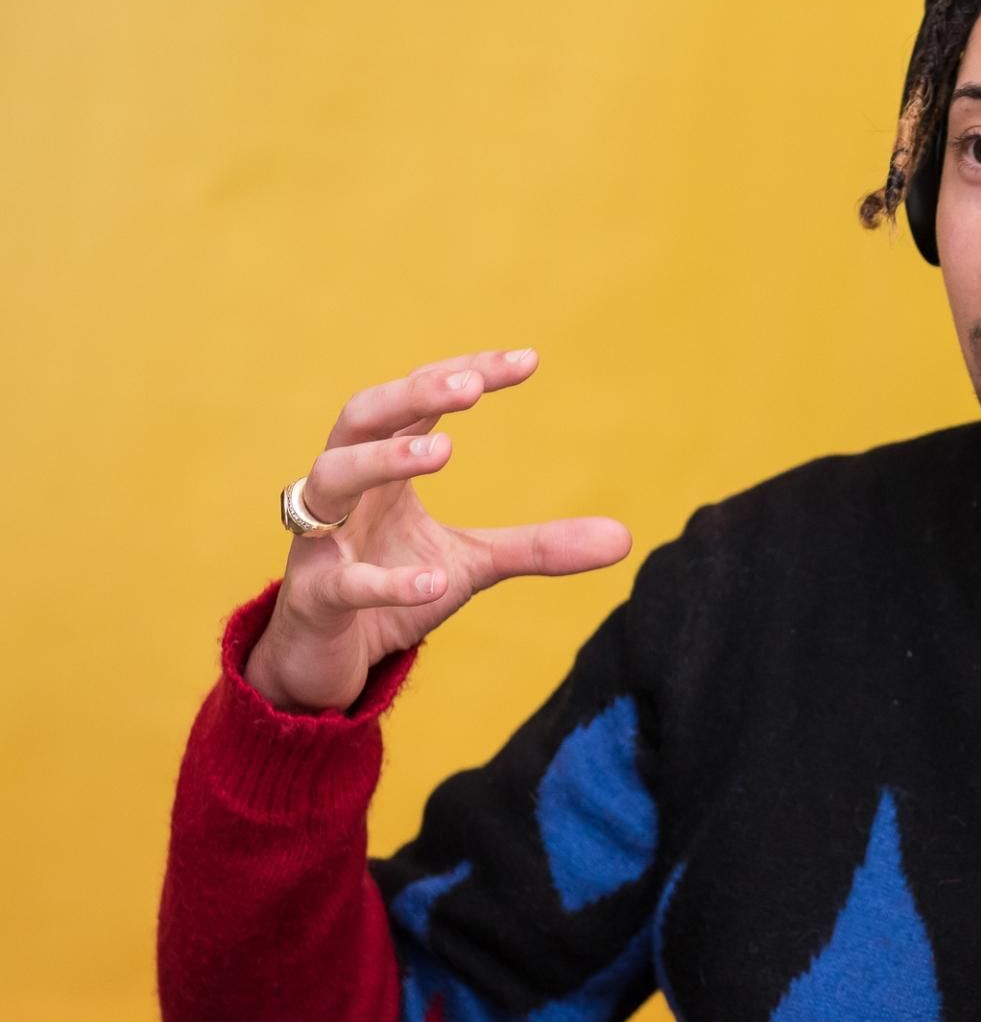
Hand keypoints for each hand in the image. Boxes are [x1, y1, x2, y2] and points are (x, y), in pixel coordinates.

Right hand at [243, 348, 632, 712]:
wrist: (330, 661)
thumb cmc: (392, 587)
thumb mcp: (474, 564)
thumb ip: (539, 546)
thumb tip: (625, 538)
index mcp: (383, 469)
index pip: (418, 403)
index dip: (466, 375)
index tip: (528, 360)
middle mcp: (344, 491)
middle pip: (361, 417)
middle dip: (412, 394)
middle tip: (470, 388)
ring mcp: (320, 542)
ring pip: (329, 480)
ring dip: (382, 459)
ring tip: (443, 453)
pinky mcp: (314, 598)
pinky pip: (343, 581)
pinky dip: (385, 580)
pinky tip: (429, 580)